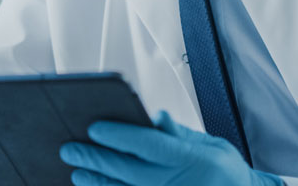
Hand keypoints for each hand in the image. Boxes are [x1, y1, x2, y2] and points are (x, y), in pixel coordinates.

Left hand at [60, 111, 283, 185]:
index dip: (120, 136)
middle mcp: (177, 182)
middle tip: (70, 149)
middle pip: (127, 170)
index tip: (94, 127)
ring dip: (97, 183)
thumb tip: (156, 118)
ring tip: (77, 172)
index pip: (148, 144)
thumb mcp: (215, 148)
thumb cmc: (227, 174)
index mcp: (192, 160)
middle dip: (96, 158)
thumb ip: (182, 135)